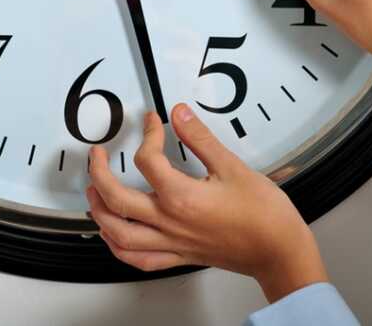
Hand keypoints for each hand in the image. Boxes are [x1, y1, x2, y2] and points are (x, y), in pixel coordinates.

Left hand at [87, 105, 327, 302]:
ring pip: (119, 233)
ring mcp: (171, 242)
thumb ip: (200, 139)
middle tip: (96, 155)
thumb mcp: (233, 167)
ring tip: (92, 192)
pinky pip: (137, 257)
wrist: (279, 251)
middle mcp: (170, 223)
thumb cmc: (263, 216)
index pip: (147, 160)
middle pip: (115, 199)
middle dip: (98, 173)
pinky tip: (113, 235)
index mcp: (181, 198)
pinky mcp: (179, 256)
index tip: (152, 121)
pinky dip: (118, 246)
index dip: (147, 134)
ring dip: (99, 211)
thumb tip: (180, 114)